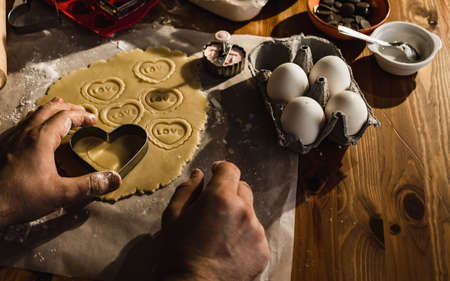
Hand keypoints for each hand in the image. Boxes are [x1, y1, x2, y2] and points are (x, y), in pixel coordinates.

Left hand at [0, 97, 120, 226]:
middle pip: (49, 110)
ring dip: (49, 110)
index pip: (66, 118)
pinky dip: (33, 119)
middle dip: (68, 108)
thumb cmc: (20, 198)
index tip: (93, 120)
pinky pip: (20, 125)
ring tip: (58, 107)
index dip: (82, 117)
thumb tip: (114, 179)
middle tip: (81, 111)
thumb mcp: (61, 194)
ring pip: (32, 114)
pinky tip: (32, 128)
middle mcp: (25, 133)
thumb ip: (89, 185)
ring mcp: (10, 138)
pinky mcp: (2, 146)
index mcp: (41, 139)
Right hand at [160, 161, 269, 280]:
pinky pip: (256, 233)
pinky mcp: (263, 249)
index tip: (216, 173)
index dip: (221, 169)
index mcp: (220, 198)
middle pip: (242, 188)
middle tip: (214, 209)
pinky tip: (229, 248)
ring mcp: (256, 231)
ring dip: (238, 215)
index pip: (230, 169)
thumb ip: (187, 190)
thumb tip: (199, 174)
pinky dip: (245, 236)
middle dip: (229, 193)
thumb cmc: (179, 253)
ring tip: (220, 234)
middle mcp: (243, 211)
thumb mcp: (173, 216)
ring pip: (250, 211)